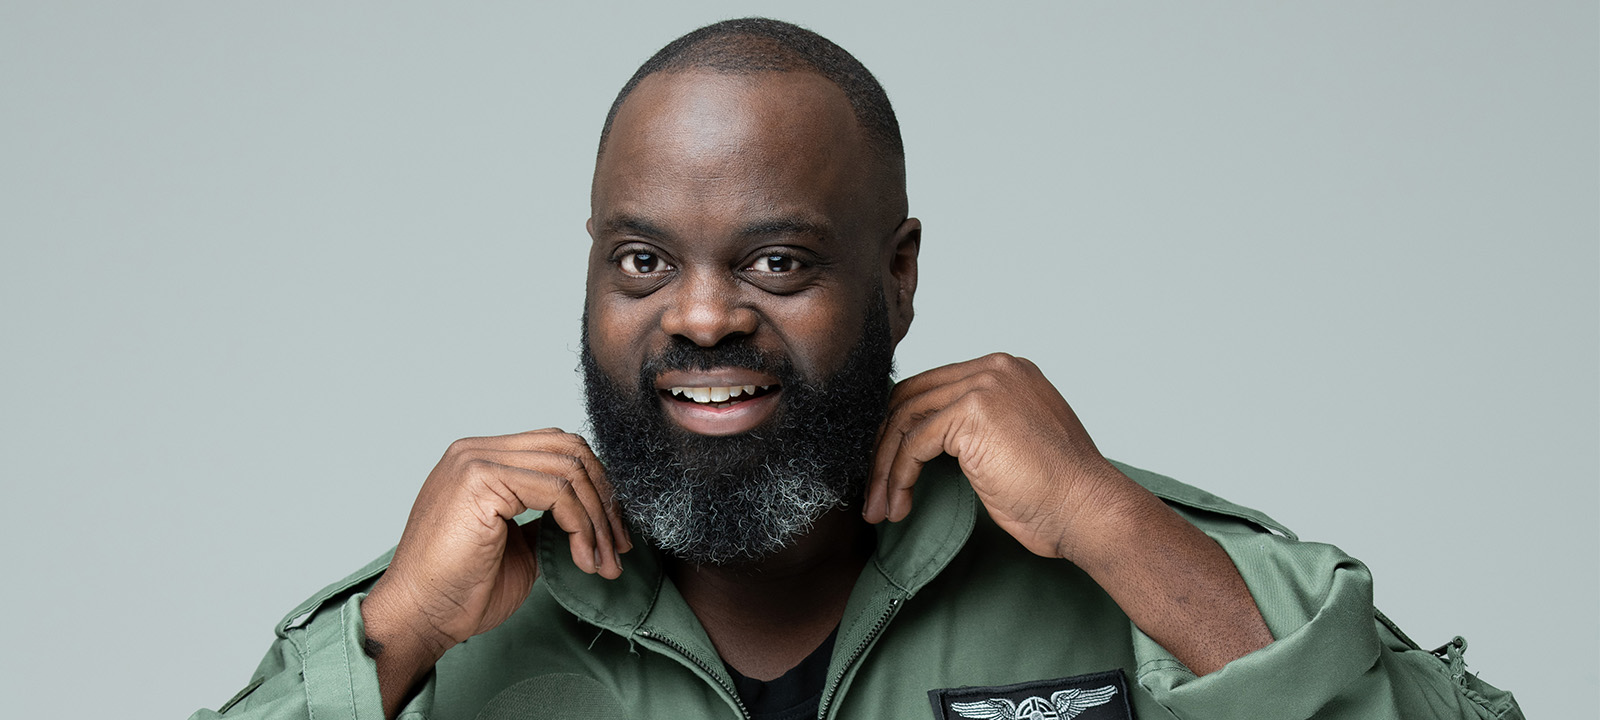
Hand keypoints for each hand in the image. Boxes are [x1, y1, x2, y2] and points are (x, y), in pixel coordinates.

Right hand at [361, 429, 631, 715]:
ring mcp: (476, 460)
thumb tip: (584, 514)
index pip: (557, 449)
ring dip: (598, 521)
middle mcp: (476, 451)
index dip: (596, 488)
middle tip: (619, 548)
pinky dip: (581, 526)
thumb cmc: (459, 590)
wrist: (419, 616)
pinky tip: (583, 559)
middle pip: (570, 450)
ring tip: (604, 562)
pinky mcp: (480, 480)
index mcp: (481, 459)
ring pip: (570, 470)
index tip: (615, 533)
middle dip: (605, 500)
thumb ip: (543, 517)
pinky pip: (557, 492)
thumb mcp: (516, 544)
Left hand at [864, 354, 1272, 673]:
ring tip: (880, 509)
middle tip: (873, 492)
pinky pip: (913, 443)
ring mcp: (984, 386)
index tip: (888, 470)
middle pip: (910, 399)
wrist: (1089, 510)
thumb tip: (925, 443)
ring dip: (885, 470)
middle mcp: (994, 368)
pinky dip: (898, 476)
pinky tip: (900, 505)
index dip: (902, 430)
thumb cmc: (1057, 494)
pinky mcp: (972, 413)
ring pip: (905, 421)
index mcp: (1005, 371)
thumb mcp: (1011, 446)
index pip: (932, 389)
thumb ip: (976, 431)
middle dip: (883, 448)